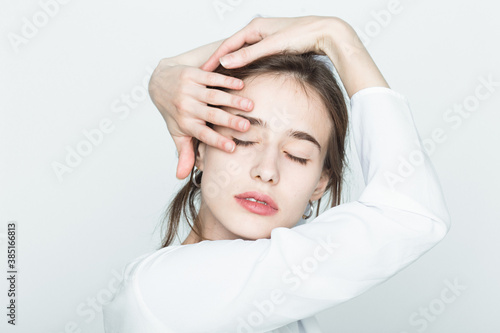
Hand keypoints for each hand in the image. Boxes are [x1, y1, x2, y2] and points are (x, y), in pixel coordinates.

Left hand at [148, 59, 253, 179]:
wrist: (159, 82)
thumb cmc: (173, 111)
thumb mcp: (177, 132)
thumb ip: (184, 153)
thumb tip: (181, 176)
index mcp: (185, 123)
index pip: (203, 135)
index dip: (216, 141)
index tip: (232, 148)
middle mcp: (186, 107)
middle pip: (210, 115)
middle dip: (229, 121)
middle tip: (246, 126)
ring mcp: (188, 90)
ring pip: (213, 96)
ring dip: (232, 100)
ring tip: (250, 106)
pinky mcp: (192, 74)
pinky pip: (211, 77)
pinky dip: (226, 80)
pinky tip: (240, 85)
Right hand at [201, 16, 335, 71]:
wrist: (324, 33)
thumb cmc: (301, 35)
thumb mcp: (271, 46)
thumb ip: (248, 56)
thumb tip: (226, 63)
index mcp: (254, 27)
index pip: (227, 45)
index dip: (215, 59)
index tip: (204, 71)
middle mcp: (259, 31)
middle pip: (233, 49)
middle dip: (220, 62)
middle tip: (207, 77)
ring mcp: (267, 38)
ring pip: (244, 54)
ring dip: (233, 65)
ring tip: (222, 78)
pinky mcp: (275, 46)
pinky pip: (254, 57)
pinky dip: (245, 66)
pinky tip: (243, 75)